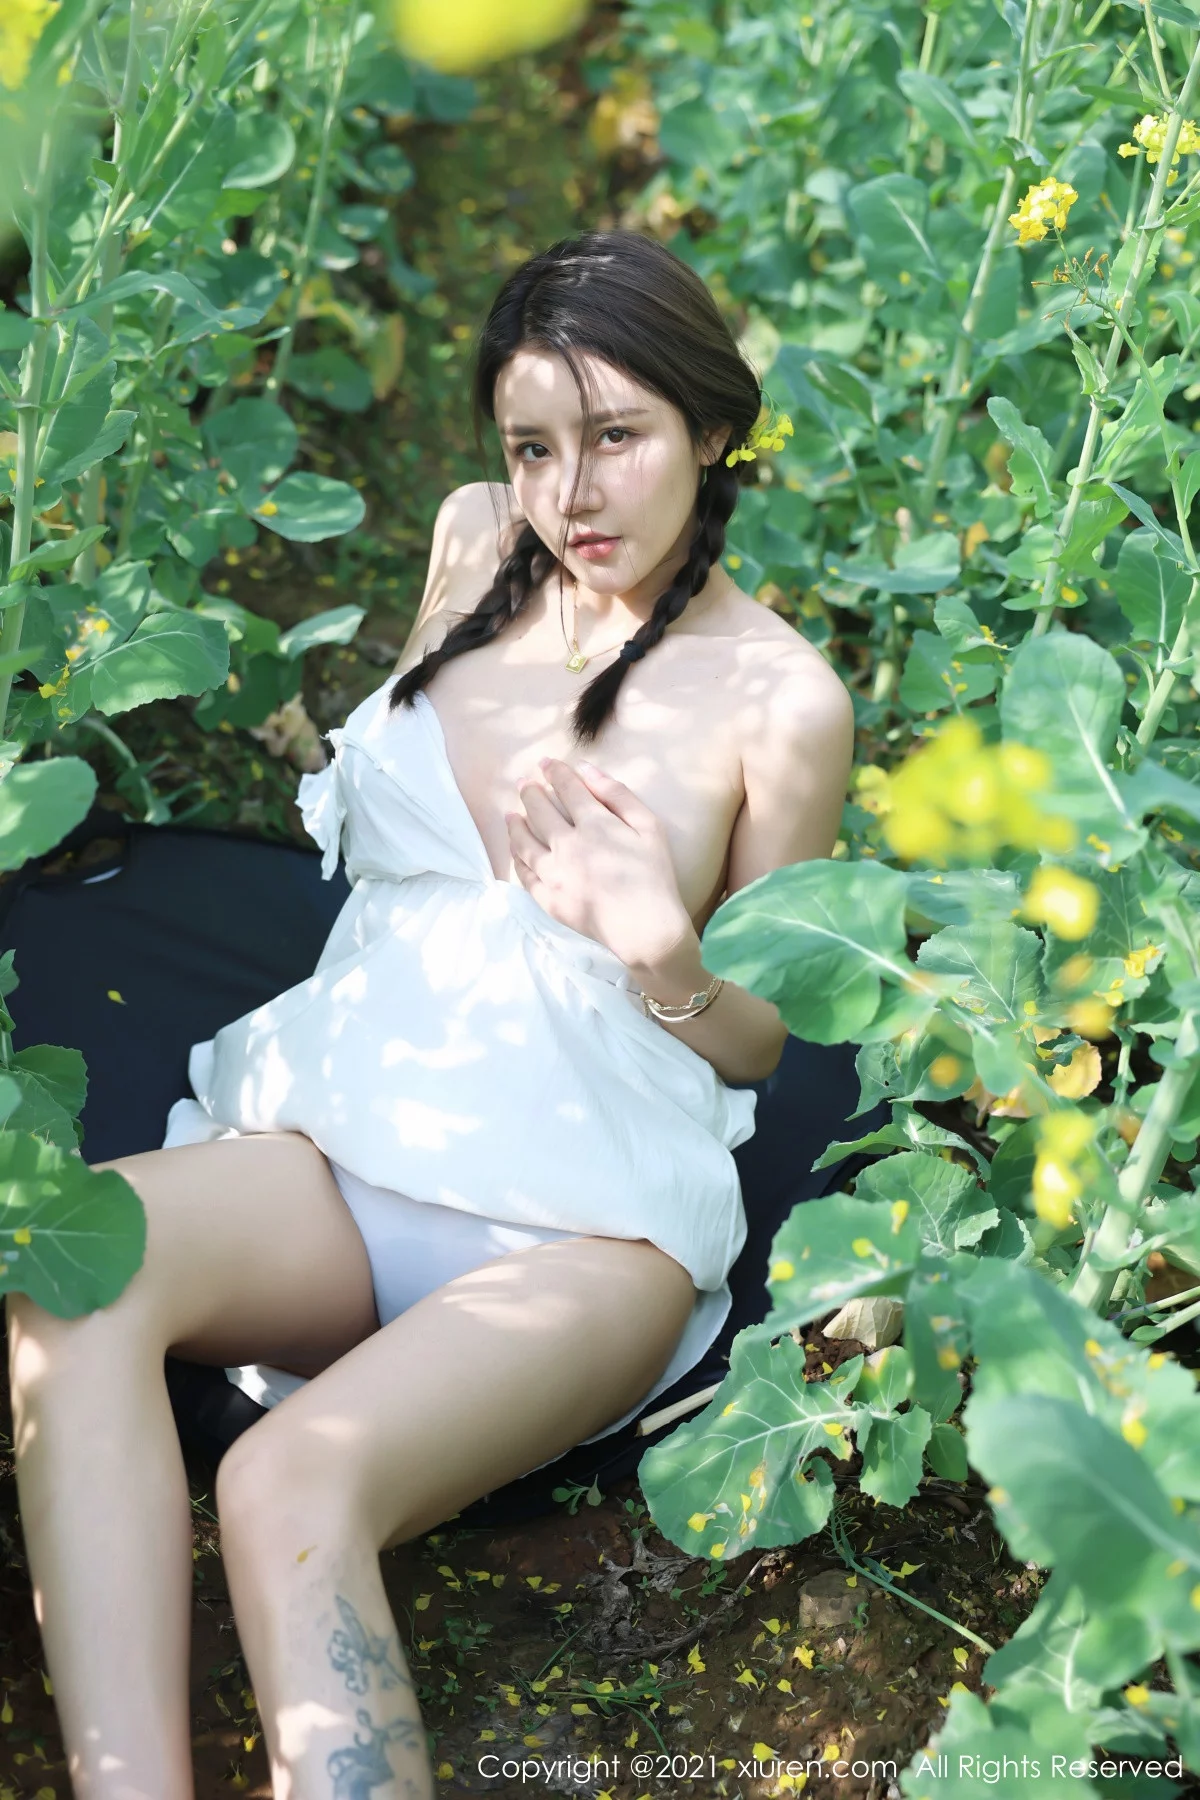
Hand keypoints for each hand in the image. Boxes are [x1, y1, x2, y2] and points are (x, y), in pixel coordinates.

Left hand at [505, 756, 692, 970]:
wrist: (645, 929)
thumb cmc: (653, 876)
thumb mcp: (649, 827)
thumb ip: (618, 795)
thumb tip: (586, 769)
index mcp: (593, 824)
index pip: (567, 789)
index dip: (555, 773)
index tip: (546, 763)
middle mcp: (566, 846)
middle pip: (539, 812)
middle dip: (530, 793)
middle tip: (524, 784)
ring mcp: (553, 874)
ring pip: (524, 843)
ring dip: (515, 825)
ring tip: (511, 814)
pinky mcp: (548, 899)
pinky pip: (525, 875)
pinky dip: (517, 859)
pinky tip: (516, 850)